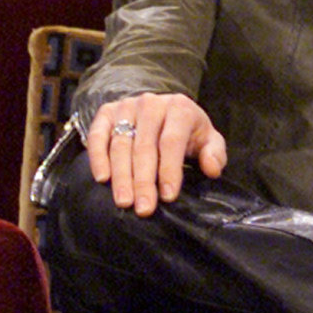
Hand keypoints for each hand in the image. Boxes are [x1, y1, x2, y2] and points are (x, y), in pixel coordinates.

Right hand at [85, 94, 226, 215]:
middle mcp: (151, 104)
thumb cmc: (187, 130)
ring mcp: (126, 106)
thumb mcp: (208, 139)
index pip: (171, 142)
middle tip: (143, 208)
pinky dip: (98, 157)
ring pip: (121, 144)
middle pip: (144, 146)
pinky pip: (98, 136)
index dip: (169, 170)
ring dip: (121, 176)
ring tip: (124, 202)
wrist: (163, 108)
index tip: (168, 196)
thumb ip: (214, 153)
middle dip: (144, 181)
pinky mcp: (106, 112)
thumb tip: (212, 169)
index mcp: (179, 108)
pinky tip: (103, 178)